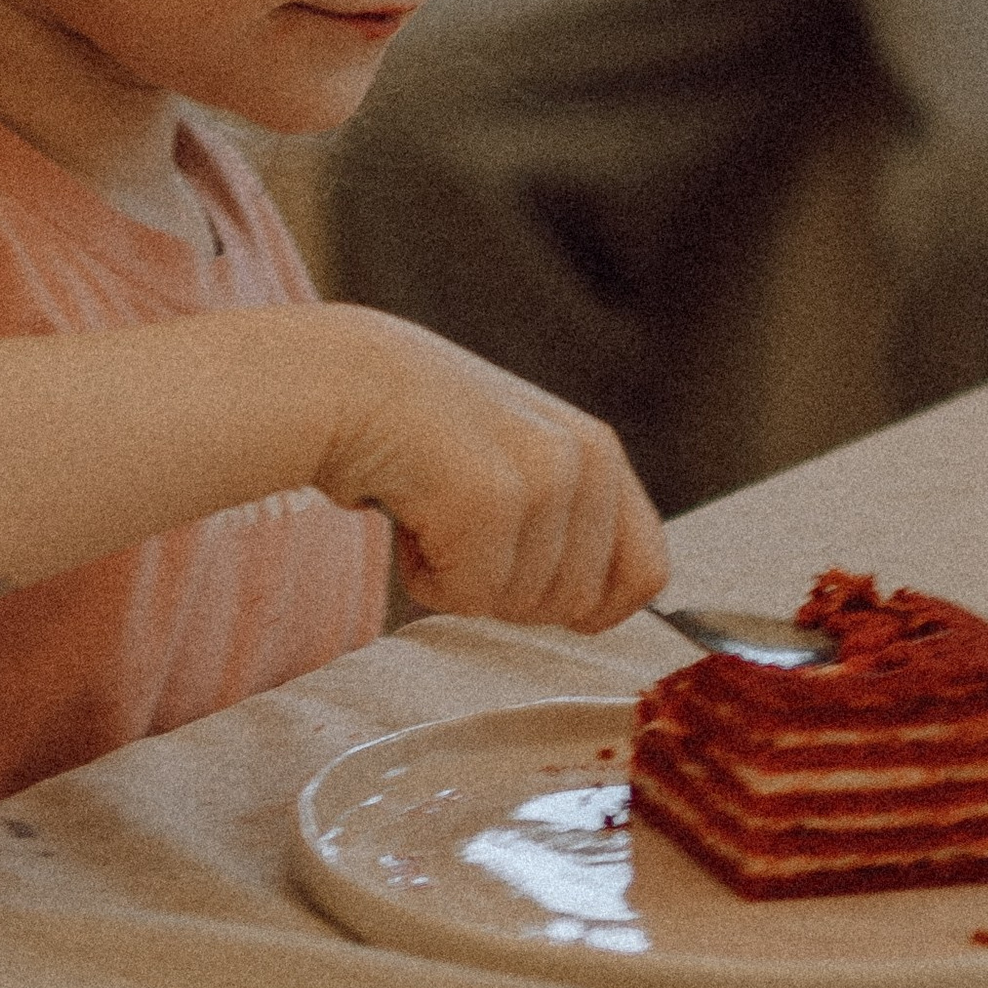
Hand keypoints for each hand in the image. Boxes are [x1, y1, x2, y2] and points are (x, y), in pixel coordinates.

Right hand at [315, 309, 668, 632]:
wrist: (342, 380)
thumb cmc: (419, 427)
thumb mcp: (518, 455)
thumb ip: (566, 514)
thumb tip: (593, 607)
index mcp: (598, 451)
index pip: (646, 571)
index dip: (595, 606)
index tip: (540, 598)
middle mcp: (585, 459)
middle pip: (574, 604)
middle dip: (509, 590)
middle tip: (459, 531)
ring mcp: (543, 477)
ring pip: (519, 605)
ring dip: (462, 578)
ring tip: (431, 510)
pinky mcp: (493, 499)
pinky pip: (468, 597)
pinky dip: (425, 577)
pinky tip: (408, 517)